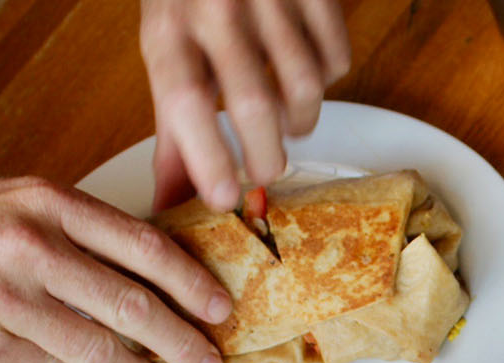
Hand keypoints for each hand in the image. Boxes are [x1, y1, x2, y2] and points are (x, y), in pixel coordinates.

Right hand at [0, 178, 230, 362]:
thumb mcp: (13, 206)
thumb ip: (77, 233)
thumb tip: (153, 273)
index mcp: (46, 203)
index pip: (143, 246)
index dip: (191, 282)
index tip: (220, 306)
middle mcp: (29, 245)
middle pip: (132, 303)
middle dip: (183, 340)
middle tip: (209, 360)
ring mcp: (5, 297)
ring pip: (99, 346)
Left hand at [139, 0, 351, 210]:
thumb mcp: (166, 49)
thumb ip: (173, 127)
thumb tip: (172, 201)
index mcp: (169, 27)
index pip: (186, 101)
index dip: (207, 157)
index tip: (224, 200)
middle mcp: (216, 6)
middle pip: (255, 104)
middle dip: (267, 156)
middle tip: (267, 171)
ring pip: (306, 87)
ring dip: (301, 121)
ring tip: (288, 122)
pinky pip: (336, 58)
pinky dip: (327, 79)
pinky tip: (306, 73)